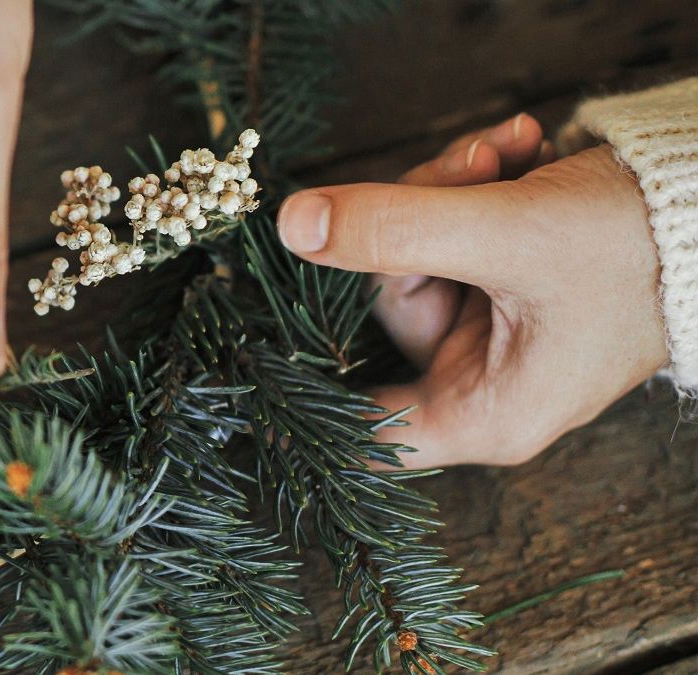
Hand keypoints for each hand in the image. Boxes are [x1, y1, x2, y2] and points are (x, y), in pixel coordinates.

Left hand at [278, 114, 667, 466]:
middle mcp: (480, 381)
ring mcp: (489, 330)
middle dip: (412, 224)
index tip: (251, 343)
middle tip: (463, 168)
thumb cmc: (633, 248)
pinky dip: (470, 187)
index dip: (303, 391)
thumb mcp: (505, 236)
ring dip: (444, 189)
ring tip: (502, 150)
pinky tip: (513, 150)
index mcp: (481, 413)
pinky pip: (449, 238)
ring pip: (412, 258)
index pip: (360, 433)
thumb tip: (293, 227)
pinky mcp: (498, 284)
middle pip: (383, 306)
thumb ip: (394, 230)